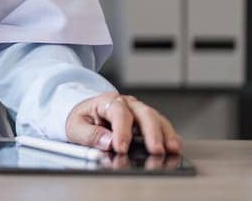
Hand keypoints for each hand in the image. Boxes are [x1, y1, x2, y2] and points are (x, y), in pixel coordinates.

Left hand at [66, 91, 181, 155]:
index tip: (121, 148)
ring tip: (172, 149)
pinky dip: (169, 135)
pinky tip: (174, 146)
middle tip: (155, 150)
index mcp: (107, 101)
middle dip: (151, 133)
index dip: (121, 131)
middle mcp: (127, 103)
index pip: (119, 113)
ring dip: (165, 134)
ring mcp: (139, 111)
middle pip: (144, 113)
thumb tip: (107, 142)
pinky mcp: (146, 121)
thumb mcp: (76, 126)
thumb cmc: (82, 119)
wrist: (85, 113)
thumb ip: (90, 134)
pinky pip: (161, 125)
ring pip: (156, 118)